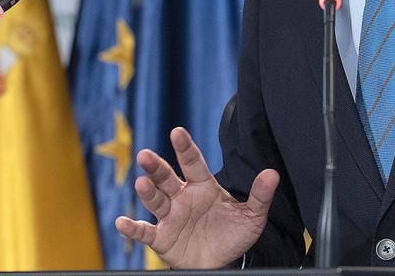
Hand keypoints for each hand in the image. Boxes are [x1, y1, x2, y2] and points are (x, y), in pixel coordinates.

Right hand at [114, 126, 279, 267]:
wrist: (222, 263)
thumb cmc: (233, 235)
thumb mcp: (252, 216)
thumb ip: (260, 195)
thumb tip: (272, 174)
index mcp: (203, 187)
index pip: (193, 163)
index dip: (185, 148)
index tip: (177, 132)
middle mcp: (183, 197)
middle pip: (167, 178)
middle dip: (156, 167)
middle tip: (145, 155)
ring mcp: (171, 217)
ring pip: (156, 200)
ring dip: (147, 192)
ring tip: (141, 182)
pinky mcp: (162, 238)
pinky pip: (145, 231)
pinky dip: (132, 228)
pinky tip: (122, 222)